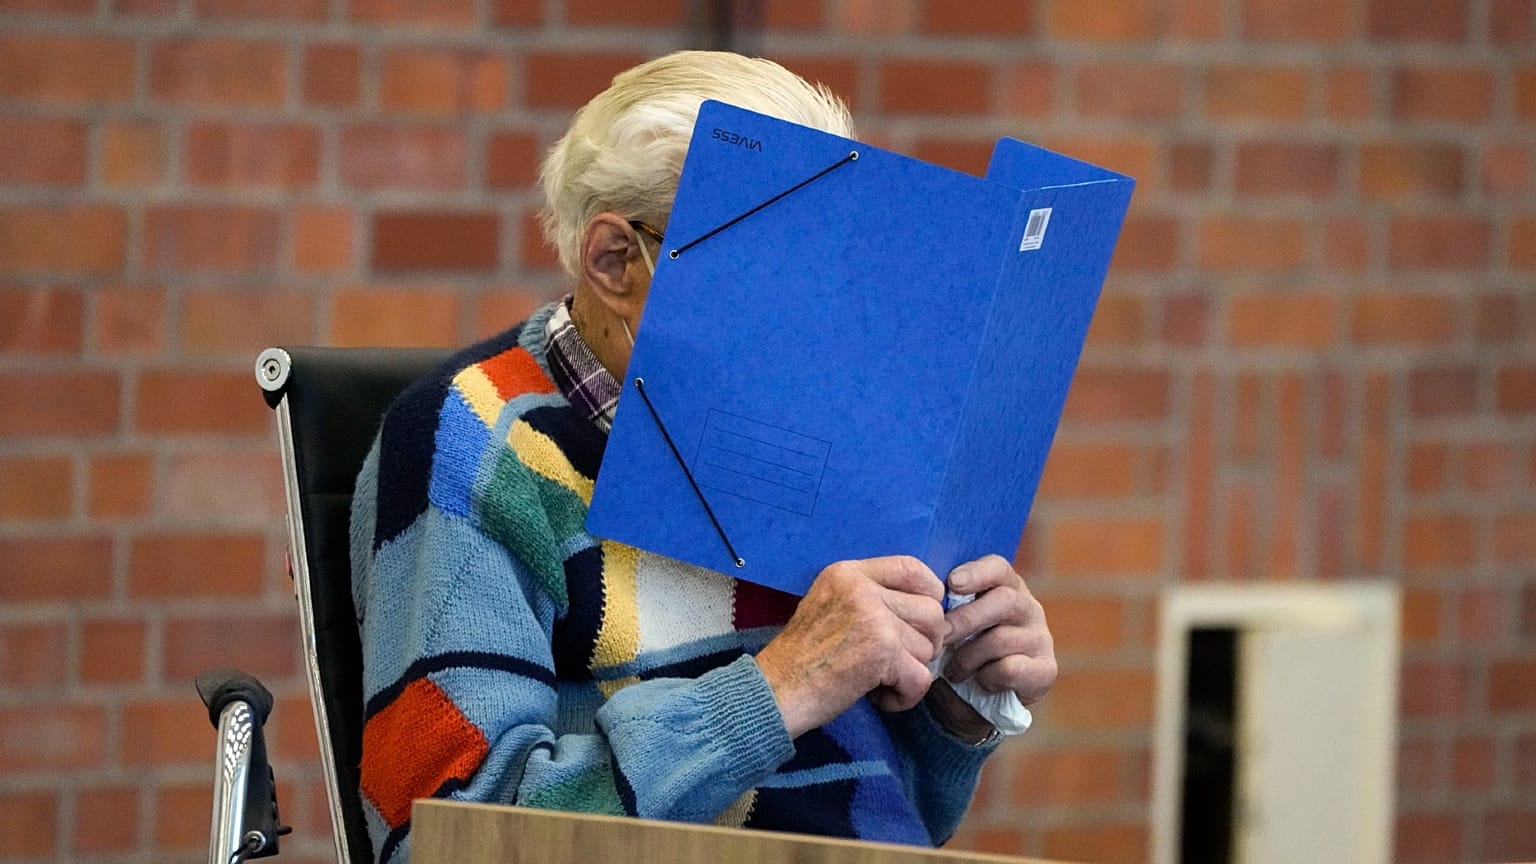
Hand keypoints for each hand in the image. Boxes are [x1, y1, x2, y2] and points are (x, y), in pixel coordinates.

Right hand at [756, 556, 945, 737]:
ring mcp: (873, 617)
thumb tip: (930, 610)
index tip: (919, 623)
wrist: (775, 691)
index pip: (913, 568)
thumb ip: (872, 599)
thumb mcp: (830, 606)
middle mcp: (862, 588)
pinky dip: (905, 697)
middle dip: (923, 643)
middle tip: (896, 662)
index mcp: (848, 573)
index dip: (929, 596)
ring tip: (877, 681)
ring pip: (928, 647)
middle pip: (931, 611)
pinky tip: (880, 698)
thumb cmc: (802, 658)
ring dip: (910, 672)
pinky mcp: (882, 651)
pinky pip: (921, 678)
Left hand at [940, 554, 1056, 704]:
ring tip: (952, 671)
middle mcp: (1029, 608)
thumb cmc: (963, 651)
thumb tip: (923, 597)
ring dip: (968, 658)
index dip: (977, 573)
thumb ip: (946, 608)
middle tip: (941, 637)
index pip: (999, 568)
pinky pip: (1010, 668)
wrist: (981, 701)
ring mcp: (1041, 638)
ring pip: (1001, 639)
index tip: (952, 583)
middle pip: (1004, 601)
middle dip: (965, 620)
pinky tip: (980, 682)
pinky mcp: (1045, 669)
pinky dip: (987, 677)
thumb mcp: (954, 625)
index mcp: (1007, 588)